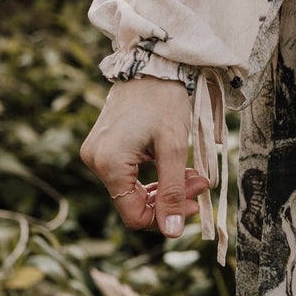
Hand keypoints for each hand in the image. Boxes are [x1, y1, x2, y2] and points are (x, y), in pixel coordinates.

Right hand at [80, 77, 208, 237]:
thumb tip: (172, 232)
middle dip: (171, 197)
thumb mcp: (174, 148)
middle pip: (134, 202)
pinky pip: (128, 173)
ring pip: (134, 188)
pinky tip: (175, 163)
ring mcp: (96, 153)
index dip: (167, 215)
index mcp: (108, 164)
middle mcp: (94, 161)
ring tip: (192, 172)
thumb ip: (174, 191)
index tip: (196, 201)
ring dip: (166, 185)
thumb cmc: (164, 101)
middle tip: (200, 182)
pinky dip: (154, 173)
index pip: (134, 215)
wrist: (151, 64)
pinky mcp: (103, 146)